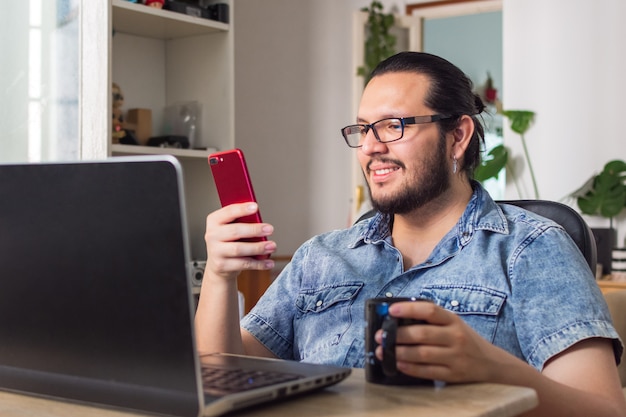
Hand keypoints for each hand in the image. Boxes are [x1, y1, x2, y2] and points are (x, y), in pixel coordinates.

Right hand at [204, 202, 275, 280]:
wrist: (217, 264)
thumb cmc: (228, 240)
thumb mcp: (230, 227)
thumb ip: (242, 221)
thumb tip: (259, 219)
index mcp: (214, 221)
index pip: (228, 212)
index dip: (242, 209)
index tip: (255, 207)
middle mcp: (212, 235)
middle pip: (235, 231)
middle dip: (254, 230)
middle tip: (269, 229)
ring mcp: (216, 251)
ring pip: (239, 249)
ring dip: (258, 248)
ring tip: (271, 246)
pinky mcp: (222, 265)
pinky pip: (243, 264)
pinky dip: (259, 263)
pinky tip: (268, 262)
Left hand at [374, 301, 504, 383]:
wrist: (490, 362)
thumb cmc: (463, 339)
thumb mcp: (452, 324)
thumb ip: (431, 320)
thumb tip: (396, 317)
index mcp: (453, 320)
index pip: (430, 310)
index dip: (409, 309)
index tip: (391, 310)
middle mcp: (455, 337)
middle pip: (422, 334)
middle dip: (397, 335)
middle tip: (381, 336)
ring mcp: (455, 357)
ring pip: (422, 354)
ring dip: (399, 353)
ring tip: (384, 351)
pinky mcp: (453, 375)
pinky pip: (427, 371)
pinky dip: (410, 368)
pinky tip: (398, 364)